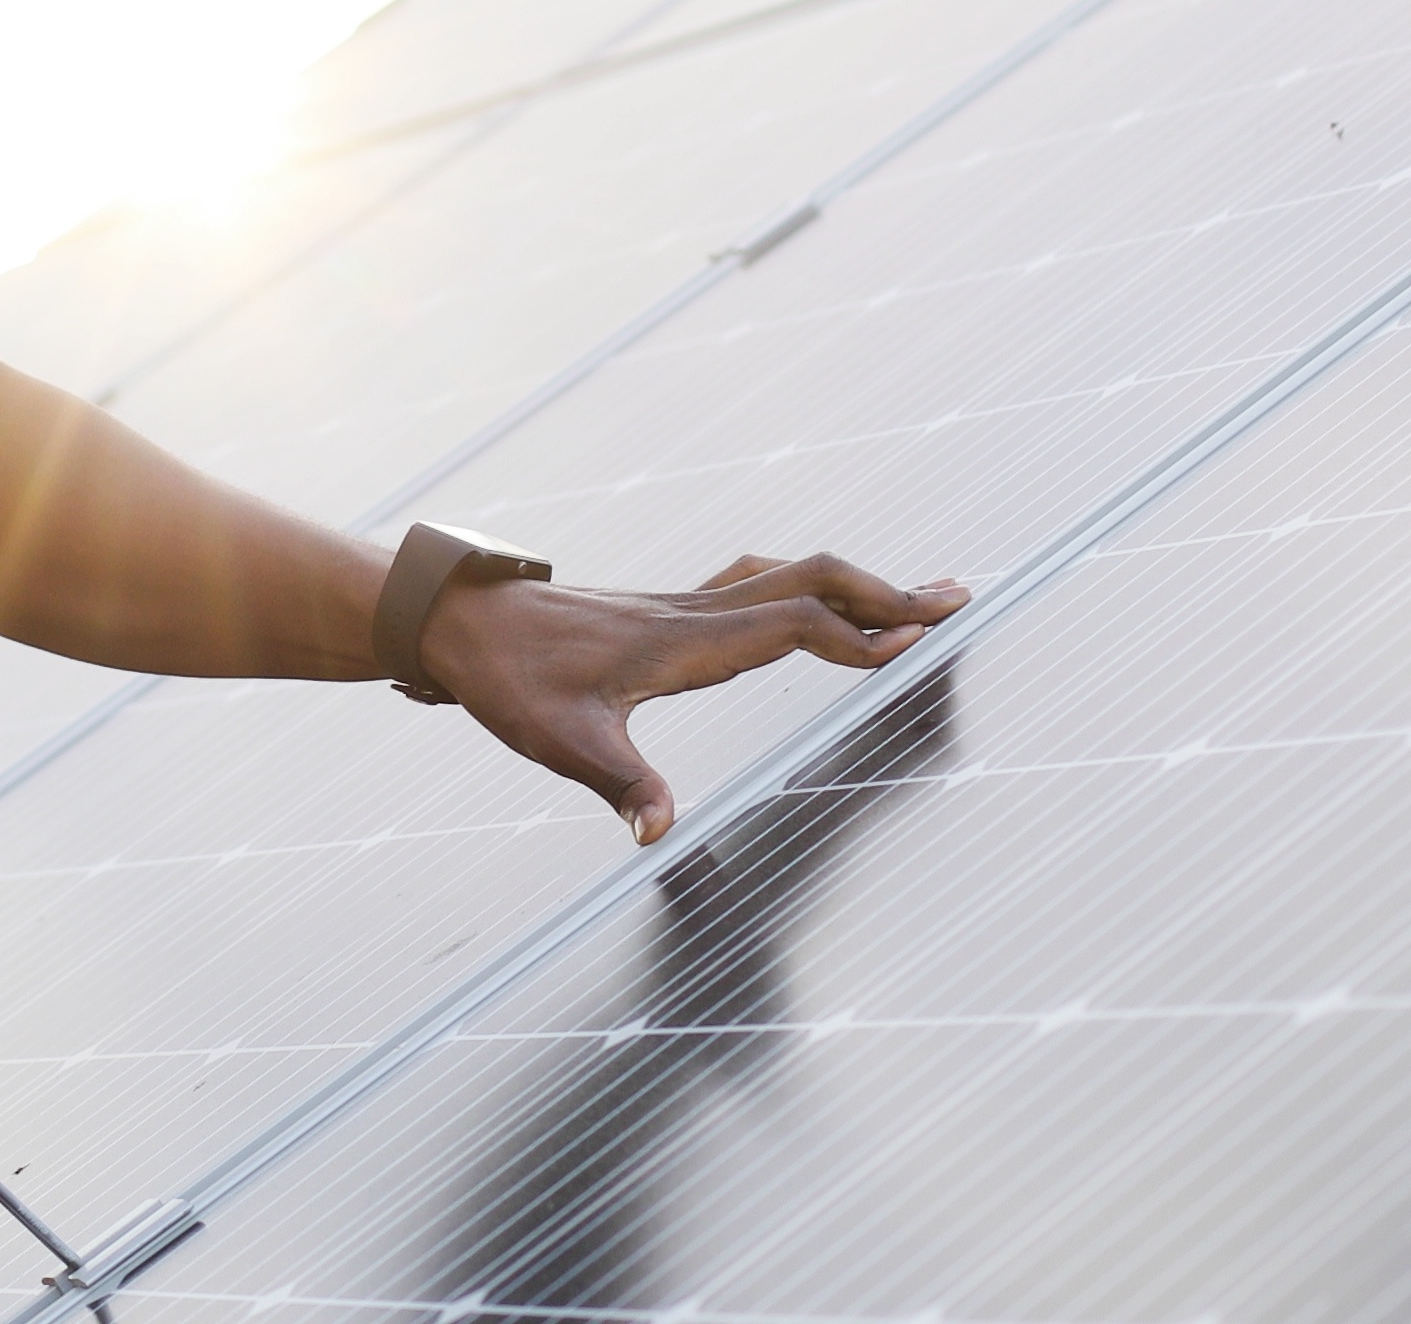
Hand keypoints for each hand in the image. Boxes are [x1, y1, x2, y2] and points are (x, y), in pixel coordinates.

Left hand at [417, 551, 966, 844]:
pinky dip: (804, 588)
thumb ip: (619, 783)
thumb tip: (662, 835)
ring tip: (911, 597)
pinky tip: (813, 602)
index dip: (858, 634)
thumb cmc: (506, 679)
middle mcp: (691, 611)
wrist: (453, 620)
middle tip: (958, 598)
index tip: (920, 642)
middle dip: (885, 591)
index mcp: (682, 640)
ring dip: (852, 583)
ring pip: (785, 575)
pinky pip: (755, 584)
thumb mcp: (560, 741)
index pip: (793, 626)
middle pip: (808, 580)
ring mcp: (678, 604)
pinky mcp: (663, 608)